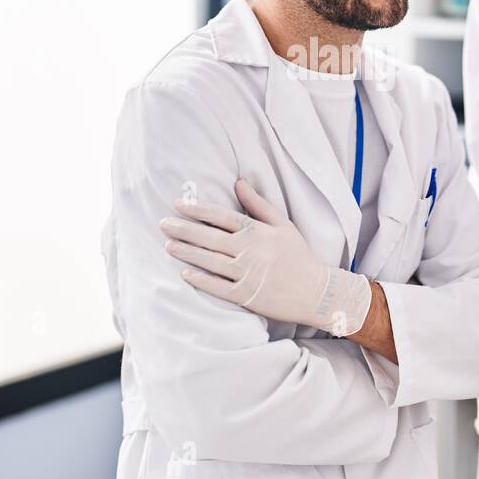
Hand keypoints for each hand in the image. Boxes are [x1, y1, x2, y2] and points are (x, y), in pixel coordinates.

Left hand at [159, 179, 372, 335]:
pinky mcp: (247, 296)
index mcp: (258, 231)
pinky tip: (185, 273)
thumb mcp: (282, 224)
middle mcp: (251, 251)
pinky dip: (201, 280)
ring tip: (168, 244)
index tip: (179, 203)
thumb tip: (238, 182)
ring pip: (211, 261)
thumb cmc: (299, 254)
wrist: (316, 291)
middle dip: (184, 229)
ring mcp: (248, 275)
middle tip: (163, 223)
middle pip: (211, 238)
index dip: (199, 209)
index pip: (223, 216)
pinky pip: (219, 287)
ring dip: (187, 252)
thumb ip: (258, 204)